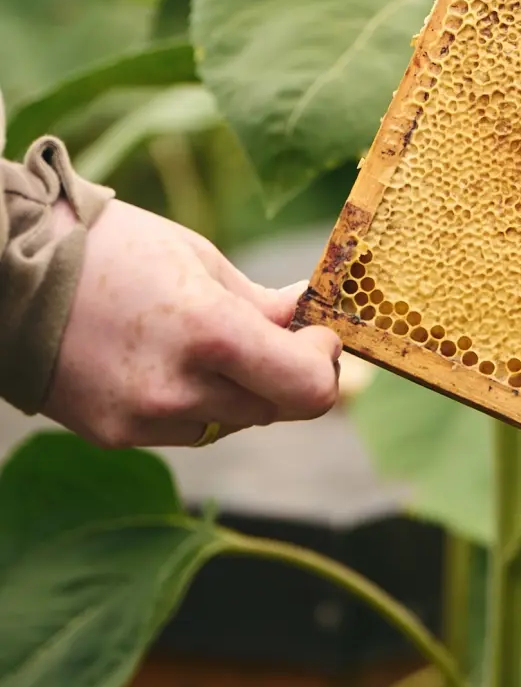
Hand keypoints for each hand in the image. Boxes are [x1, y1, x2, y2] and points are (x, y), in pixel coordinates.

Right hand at [46, 200, 340, 448]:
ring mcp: (144, 420)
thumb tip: (311, 318)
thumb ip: (261, 304)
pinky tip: (165, 358)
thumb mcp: (200, 259)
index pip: (306, 388)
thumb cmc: (115, 249)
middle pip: (275, 406)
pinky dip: (195, 400)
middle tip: (276, 331)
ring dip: (240, 388)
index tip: (317, 332)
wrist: (14, 278)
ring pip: (232, 420)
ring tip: (202, 336)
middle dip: (286, 370)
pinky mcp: (116, 436)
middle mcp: (179, 389)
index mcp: (209, 333)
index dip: (323, 362)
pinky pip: (186, 428)